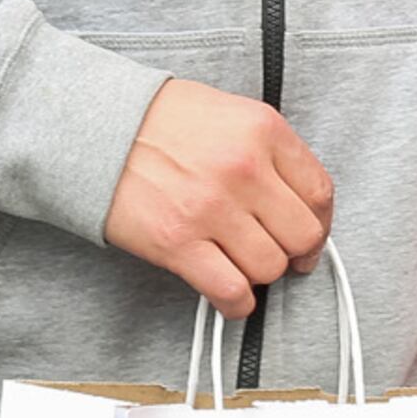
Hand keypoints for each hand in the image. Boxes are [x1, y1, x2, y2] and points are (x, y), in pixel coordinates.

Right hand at [102, 77, 333, 315]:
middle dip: (295, 252)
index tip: (310, 234)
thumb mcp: (229, 112)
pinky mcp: (178, 243)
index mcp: (262, 130)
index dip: (321, 224)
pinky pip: (230, 291)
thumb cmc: (159, 119)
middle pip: (302, 235)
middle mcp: (243, 169)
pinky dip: (238, 304)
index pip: (320, 192)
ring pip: (269, 267)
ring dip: (260, 274)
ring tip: (242, 264)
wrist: (96, 127)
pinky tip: (232, 296)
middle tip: (281, 255)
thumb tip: (297, 199)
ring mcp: (211, 208)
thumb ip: (269, 151)